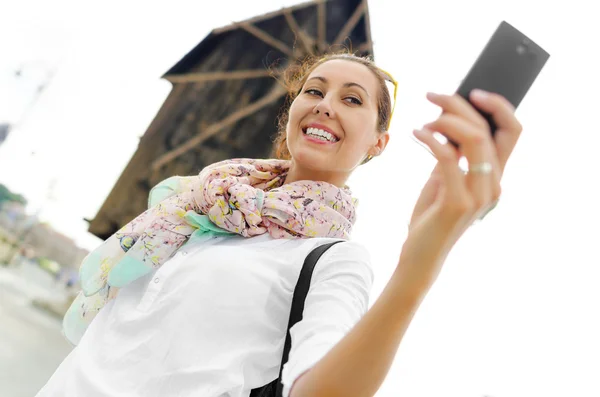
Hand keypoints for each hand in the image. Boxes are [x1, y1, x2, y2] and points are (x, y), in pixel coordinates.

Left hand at [399, 90, 521, 294]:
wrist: (420, 254)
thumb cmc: (431, 216)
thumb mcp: (444, 179)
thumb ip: (453, 154)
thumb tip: (449, 119)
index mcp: (495, 177)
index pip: (512, 132)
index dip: (499, 106)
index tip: (473, 91)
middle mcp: (494, 184)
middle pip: (487, 129)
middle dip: (459, 104)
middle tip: (433, 96)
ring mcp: (479, 194)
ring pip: (472, 138)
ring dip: (445, 120)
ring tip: (424, 120)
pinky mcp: (458, 202)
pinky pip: (447, 156)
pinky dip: (430, 139)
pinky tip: (416, 134)